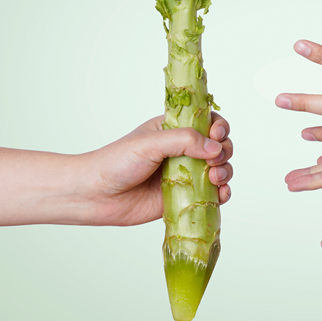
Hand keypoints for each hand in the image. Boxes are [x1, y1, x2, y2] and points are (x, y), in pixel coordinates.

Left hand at [78, 113, 233, 225]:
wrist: (96, 195)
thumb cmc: (116, 162)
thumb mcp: (150, 143)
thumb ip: (184, 141)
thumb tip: (215, 148)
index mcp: (174, 130)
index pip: (207, 121)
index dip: (218, 126)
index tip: (217, 134)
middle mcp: (183, 151)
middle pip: (219, 146)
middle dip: (224, 151)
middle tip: (214, 160)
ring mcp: (185, 175)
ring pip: (219, 169)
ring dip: (225, 172)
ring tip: (215, 178)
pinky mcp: (184, 198)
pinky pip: (212, 195)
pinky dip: (222, 193)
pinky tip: (220, 194)